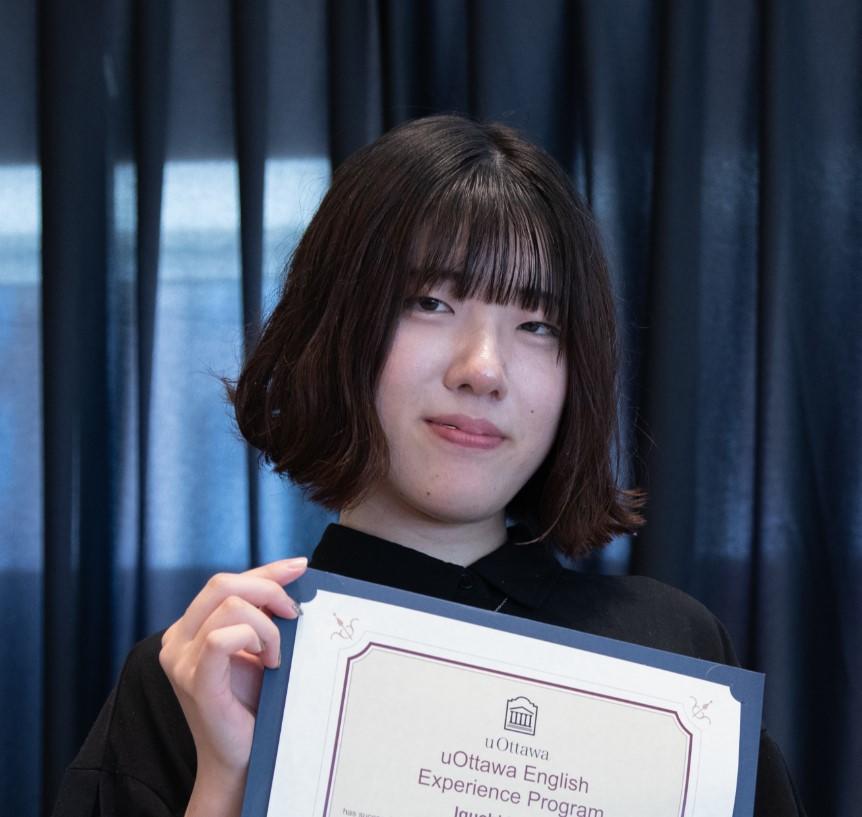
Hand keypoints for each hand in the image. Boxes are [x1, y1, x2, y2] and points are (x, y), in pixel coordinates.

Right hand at [159, 557, 306, 815]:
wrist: (244, 754)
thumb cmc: (255, 699)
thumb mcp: (260, 641)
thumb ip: (264, 607)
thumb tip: (295, 566)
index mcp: (189, 626)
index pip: (226, 581)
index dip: (266, 570)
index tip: (299, 567)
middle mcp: (176, 639)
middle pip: (222, 584)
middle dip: (268, 589)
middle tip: (293, 615)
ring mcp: (180, 661)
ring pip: (229, 606)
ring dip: (267, 625)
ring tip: (276, 654)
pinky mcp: (195, 681)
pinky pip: (220, 639)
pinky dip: (253, 639)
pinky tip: (268, 661)